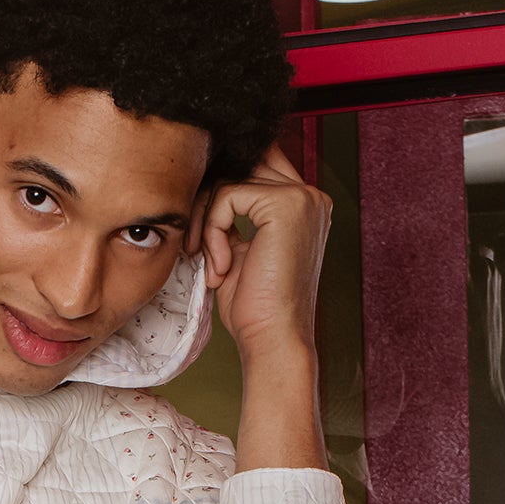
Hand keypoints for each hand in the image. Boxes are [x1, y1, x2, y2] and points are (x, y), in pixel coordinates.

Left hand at [201, 141, 331, 470]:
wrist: (272, 340)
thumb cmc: (254, 307)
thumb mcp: (238, 250)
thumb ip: (229, 214)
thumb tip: (200, 182)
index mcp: (303, 205)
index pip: (255, 163)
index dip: (220, 185)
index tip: (200, 225)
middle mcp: (309, 195)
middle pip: (240, 163)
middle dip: (206, 199)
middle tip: (194, 244)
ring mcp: (302, 197)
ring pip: (229, 178)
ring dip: (205, 219)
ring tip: (209, 262)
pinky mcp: (286, 205)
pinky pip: (226, 196)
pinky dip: (212, 231)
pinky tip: (220, 267)